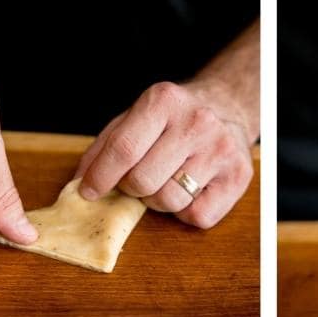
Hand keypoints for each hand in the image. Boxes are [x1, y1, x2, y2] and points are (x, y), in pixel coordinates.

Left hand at [76, 80, 253, 228]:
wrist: (227, 107)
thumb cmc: (172, 120)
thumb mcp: (135, 119)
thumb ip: (104, 148)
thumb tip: (79, 184)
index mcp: (163, 101)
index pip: (123, 149)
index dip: (101, 177)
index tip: (89, 192)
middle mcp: (195, 122)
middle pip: (143, 181)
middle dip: (132, 189)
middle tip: (138, 180)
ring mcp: (220, 149)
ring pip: (169, 201)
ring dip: (158, 201)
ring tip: (166, 181)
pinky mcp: (237, 176)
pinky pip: (197, 215)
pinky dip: (186, 211)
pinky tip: (190, 189)